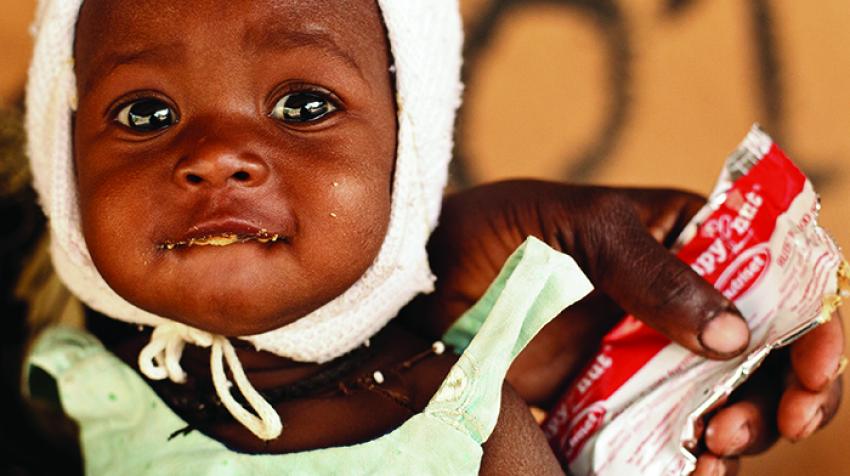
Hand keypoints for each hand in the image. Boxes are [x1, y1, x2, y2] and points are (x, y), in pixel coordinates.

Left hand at [416, 179, 843, 473]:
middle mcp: (676, 305)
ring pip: (726, 404)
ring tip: (716, 447)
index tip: (816, 363)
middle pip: (767, 357)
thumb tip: (732, 334)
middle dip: (786, 394)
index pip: (778, 281)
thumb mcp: (576, 225)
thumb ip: (648, 269)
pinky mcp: (610, 403)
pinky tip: (692, 469)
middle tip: (762, 424)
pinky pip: (669, 438)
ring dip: (744, 433)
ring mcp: (645, 359)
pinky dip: (693, 460)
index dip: (814, 323)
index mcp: (685, 245)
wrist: (425, 285)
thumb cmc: (496, 230)